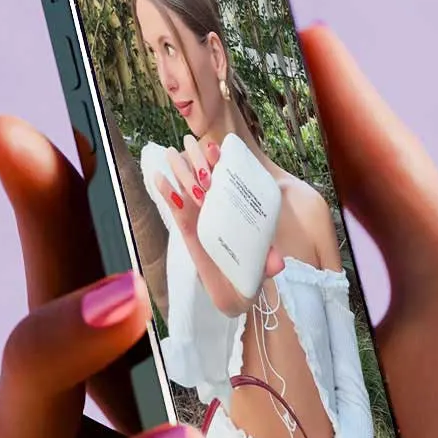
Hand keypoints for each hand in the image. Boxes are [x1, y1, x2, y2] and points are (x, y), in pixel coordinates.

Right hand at [152, 135, 282, 315]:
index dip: (222, 164)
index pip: (229, 182)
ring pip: (188, 191)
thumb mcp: (263, 265)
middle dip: (198, 161)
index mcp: (236, 211)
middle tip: (191, 143)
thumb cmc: (252, 272)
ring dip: (180, 172)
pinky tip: (160, 180)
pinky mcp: (189, 233)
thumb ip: (269, 261)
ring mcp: (202, 221)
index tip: (218, 150)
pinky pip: (176, 211)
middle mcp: (218, 211)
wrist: (239, 294)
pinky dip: (168, 195)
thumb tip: (277, 263)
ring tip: (172, 154)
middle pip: (206, 180)